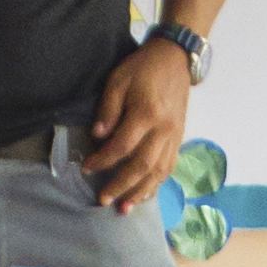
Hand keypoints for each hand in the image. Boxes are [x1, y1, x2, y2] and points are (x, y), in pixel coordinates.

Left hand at [82, 42, 194, 210]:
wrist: (175, 58)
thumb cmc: (142, 67)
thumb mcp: (118, 80)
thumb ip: (108, 109)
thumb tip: (98, 137)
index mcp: (146, 114)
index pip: (121, 146)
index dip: (103, 160)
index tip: (87, 168)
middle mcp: (163, 130)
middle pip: (141, 166)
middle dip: (121, 186)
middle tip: (103, 200)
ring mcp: (174, 136)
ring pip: (158, 172)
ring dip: (141, 192)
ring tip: (125, 208)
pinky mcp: (179, 138)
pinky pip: (169, 167)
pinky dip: (156, 183)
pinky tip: (145, 194)